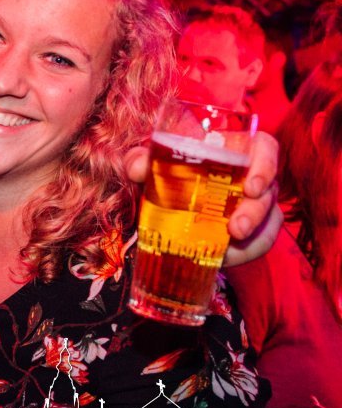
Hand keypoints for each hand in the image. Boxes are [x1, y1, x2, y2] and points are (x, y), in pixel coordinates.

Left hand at [125, 130, 280, 267]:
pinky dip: (245, 252)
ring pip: (269, 220)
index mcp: (232, 150)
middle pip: (268, 191)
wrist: (162, 196)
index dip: (266, 165)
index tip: (252, 187)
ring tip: (228, 252)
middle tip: (235, 229)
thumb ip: (140, 161)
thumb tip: (138, 168)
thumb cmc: (164, 169)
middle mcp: (250, 175)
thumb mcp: (150, 163)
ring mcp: (253, 203)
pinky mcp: (249, 228)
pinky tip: (224, 259)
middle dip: (255, 213)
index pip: (265, 148)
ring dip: (254, 239)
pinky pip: (259, 241)